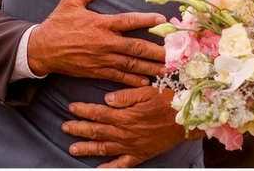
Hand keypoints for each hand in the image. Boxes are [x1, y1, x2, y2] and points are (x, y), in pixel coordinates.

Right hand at [27, 0, 165, 85]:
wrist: (40, 50)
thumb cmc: (57, 24)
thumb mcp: (70, 2)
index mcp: (101, 24)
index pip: (128, 21)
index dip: (146, 20)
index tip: (163, 20)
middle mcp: (105, 43)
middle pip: (136, 47)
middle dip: (156, 51)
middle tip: (175, 53)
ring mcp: (102, 59)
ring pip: (131, 64)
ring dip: (150, 67)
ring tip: (168, 69)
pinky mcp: (97, 71)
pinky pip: (119, 76)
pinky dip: (133, 79)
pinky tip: (147, 81)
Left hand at [63, 86, 198, 167]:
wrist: (188, 118)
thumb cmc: (169, 101)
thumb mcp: (148, 91)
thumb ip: (125, 96)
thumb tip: (107, 100)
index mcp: (125, 116)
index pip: (98, 113)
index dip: (83, 110)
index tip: (71, 107)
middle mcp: (125, 133)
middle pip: (97, 131)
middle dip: (79, 129)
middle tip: (65, 127)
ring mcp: (132, 146)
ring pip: (104, 149)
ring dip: (87, 148)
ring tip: (73, 148)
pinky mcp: (140, 154)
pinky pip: (122, 164)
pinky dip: (109, 168)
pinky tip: (99, 169)